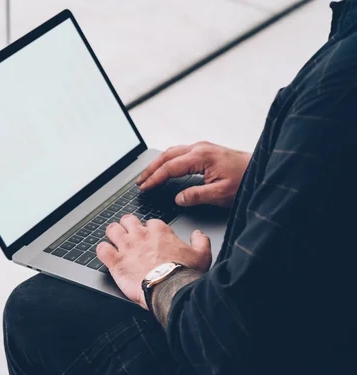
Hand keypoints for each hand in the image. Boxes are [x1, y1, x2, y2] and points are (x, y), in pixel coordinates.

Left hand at [97, 215, 211, 309]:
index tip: (150, 238)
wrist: (171, 290)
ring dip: (113, 235)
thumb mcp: (202, 255)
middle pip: (127, 220)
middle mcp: (140, 236)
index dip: (149, 230)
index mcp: (159, 231)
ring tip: (115, 242)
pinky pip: (101, 249)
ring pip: (112, 230)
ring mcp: (126, 247)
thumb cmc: (184, 274)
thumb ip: (200, 241)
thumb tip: (198, 235)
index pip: (150, 222)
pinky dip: (103, 251)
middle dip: (127, 226)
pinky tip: (107, 256)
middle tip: (129, 236)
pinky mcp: (116, 262)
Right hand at [136, 141, 250, 207]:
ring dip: (158, 163)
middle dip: (151, 169)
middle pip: (167, 156)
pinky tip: (166, 168)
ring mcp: (203, 147)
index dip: (154, 178)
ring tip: (148, 175)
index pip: (169, 167)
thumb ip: (196, 196)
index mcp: (201, 156)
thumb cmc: (245, 180)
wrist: (263, 170)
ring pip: (172, 152)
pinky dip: (168, 161)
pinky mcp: (206, 150)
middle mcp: (200, 148)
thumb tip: (178, 199)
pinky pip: (180, 152)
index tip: (144, 187)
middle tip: (140, 181)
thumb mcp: (220, 194)